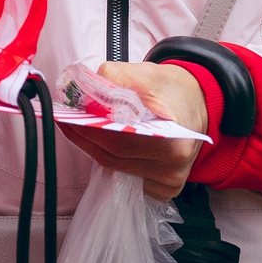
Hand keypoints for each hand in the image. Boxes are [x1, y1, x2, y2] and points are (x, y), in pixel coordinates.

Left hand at [59, 62, 209, 201]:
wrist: (197, 104)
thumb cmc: (174, 90)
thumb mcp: (149, 73)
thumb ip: (118, 75)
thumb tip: (88, 84)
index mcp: (175, 142)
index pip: (120, 141)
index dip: (90, 129)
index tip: (67, 116)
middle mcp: (173, 169)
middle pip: (114, 157)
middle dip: (85, 137)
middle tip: (64, 118)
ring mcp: (169, 183)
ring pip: (116, 168)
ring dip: (92, 147)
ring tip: (74, 126)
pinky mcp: (163, 189)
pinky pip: (126, 176)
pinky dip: (109, 158)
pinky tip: (96, 141)